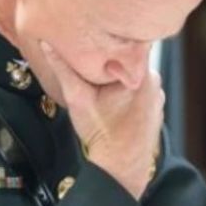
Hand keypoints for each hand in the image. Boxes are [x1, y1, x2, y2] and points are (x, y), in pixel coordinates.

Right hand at [40, 42, 163, 199]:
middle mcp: (154, 81)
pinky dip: (127, 90)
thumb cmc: (103, 135)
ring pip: (134, 74)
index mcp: (141, 73)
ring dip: (120, 76)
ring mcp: (157, 95)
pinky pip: (139, 89)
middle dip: (112, 60)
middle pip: (131, 58)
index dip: (111, 38)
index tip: (96, 38)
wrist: (121, 168)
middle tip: (91, 64)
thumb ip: (64, 69)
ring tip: (101, 84)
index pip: (129, 41)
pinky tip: (112, 100)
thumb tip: (47, 44)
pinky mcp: (155, 107)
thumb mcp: (78, 98)